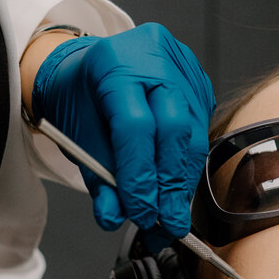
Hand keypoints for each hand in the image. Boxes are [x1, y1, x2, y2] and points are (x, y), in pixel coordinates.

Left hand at [30, 23, 213, 234]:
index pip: (135, 126)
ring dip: (184, 178)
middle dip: (171, 183)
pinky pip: (202, 126)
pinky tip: (177, 182)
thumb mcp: (76, 137)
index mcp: (113, 63)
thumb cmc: (81, 98)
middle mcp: (153, 57)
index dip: (140, 175)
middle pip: (174, 127)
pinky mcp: (199, 80)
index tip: (142, 212)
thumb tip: (114, 216)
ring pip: (194, 130)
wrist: (89, 68)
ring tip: (173, 212)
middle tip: (167, 222)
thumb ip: (97, 178)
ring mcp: (181, 65)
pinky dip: (189, 161)